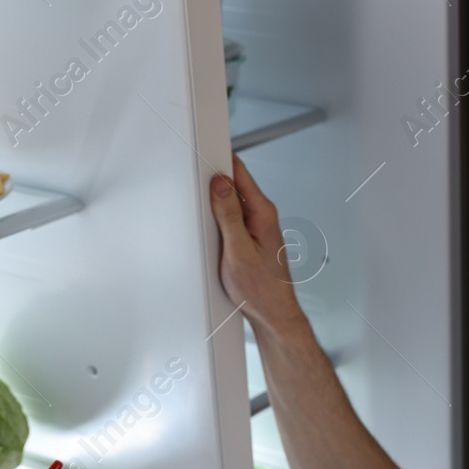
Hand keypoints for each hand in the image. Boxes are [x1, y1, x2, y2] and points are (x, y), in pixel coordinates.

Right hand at [211, 154, 305, 333]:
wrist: (273, 312)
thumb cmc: (261, 288)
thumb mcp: (238, 250)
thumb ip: (228, 215)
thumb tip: (220, 186)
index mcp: (263, 213)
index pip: (239, 172)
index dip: (219, 161)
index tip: (202, 155)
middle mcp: (262, 216)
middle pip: (234, 185)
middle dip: (213, 183)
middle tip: (195, 185)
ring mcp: (257, 226)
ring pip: (231, 202)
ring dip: (215, 204)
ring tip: (202, 213)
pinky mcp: (251, 237)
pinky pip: (232, 218)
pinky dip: (219, 220)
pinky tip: (211, 231)